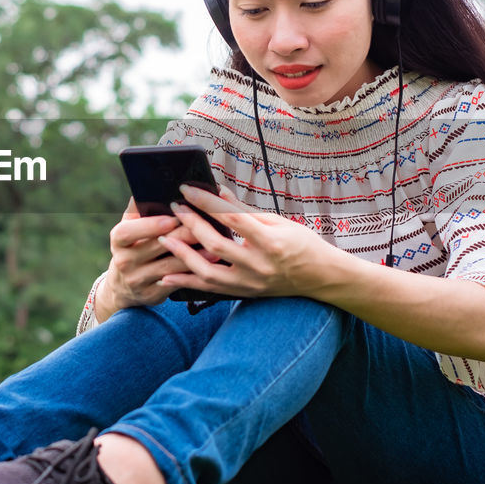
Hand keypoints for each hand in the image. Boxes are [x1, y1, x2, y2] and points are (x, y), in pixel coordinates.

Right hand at [95, 198, 219, 321]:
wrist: (123, 286)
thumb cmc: (133, 246)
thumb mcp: (129, 227)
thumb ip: (139, 208)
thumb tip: (153, 183)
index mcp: (118, 240)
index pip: (128, 232)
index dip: (149, 225)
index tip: (171, 218)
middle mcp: (125, 261)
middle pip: (155, 247)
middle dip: (181, 235)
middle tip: (203, 225)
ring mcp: (138, 280)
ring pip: (170, 266)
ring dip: (194, 254)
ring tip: (213, 243)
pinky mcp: (152, 295)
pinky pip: (177, 282)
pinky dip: (195, 272)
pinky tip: (210, 263)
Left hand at [156, 184, 338, 299]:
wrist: (321, 277)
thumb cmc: (302, 244)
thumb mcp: (278, 221)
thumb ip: (244, 210)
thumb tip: (217, 191)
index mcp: (271, 242)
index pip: (232, 218)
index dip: (206, 202)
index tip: (187, 190)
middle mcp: (259, 265)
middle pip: (216, 245)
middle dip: (191, 224)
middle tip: (174, 208)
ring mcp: (251, 283)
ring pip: (208, 272)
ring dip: (182, 255)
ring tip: (164, 238)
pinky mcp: (244, 293)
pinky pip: (210, 290)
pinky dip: (187, 282)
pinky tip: (167, 275)